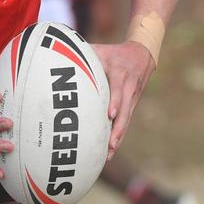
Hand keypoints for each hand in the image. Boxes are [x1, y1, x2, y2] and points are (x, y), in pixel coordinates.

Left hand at [91, 41, 154, 159]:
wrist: (142, 54)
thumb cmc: (115, 53)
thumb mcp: (102, 50)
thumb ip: (84, 53)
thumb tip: (60, 53)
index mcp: (120, 74)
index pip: (118, 89)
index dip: (115, 101)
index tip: (110, 114)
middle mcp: (129, 88)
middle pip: (125, 110)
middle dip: (118, 128)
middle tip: (110, 143)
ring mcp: (132, 98)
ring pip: (126, 119)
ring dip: (119, 136)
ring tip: (109, 152)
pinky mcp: (132, 105)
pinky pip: (126, 122)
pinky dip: (120, 135)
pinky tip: (112, 150)